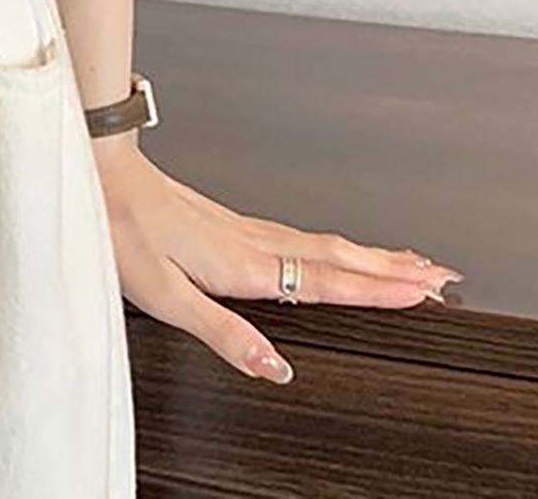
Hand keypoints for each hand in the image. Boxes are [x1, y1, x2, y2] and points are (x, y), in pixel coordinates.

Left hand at [93, 143, 463, 383]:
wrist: (97, 169)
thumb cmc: (122, 227)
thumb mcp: (165, 296)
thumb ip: (223, 334)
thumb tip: (274, 368)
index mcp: (243, 264)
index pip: (325, 281)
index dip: (377, 289)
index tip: (424, 292)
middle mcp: (250, 240)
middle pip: (336, 257)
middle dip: (391, 268)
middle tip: (440, 276)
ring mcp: (240, 226)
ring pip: (320, 241)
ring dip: (368, 254)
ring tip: (405, 261)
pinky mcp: (226, 219)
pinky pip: (297, 233)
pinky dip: (331, 244)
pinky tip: (330, 248)